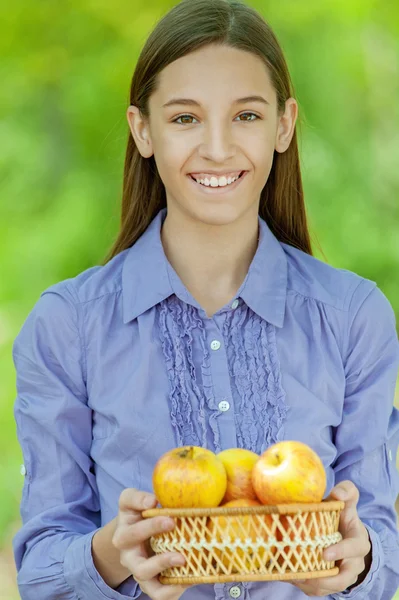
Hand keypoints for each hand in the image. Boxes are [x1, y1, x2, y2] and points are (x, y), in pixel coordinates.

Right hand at [112, 488, 190, 599]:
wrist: (133, 536)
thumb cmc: (137, 514)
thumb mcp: (132, 501)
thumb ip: (139, 498)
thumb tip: (153, 501)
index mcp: (124, 533)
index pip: (130, 527)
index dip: (146, 522)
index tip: (158, 504)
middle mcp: (127, 555)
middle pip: (136, 559)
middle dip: (155, 544)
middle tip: (174, 528)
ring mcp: (138, 570)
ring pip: (145, 577)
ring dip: (163, 567)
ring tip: (182, 558)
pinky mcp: (150, 583)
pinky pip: (158, 593)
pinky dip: (172, 590)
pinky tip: (188, 577)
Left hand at [290, 480, 371, 595]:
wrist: (344, 533)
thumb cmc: (342, 516)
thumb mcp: (346, 502)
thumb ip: (346, 492)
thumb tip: (337, 493)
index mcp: (358, 541)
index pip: (355, 549)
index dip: (342, 552)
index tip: (325, 553)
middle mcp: (354, 562)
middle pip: (345, 577)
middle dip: (327, 579)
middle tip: (307, 574)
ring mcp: (343, 575)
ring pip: (330, 587)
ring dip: (313, 585)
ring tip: (295, 578)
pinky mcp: (331, 583)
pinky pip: (320, 591)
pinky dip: (306, 587)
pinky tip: (291, 578)